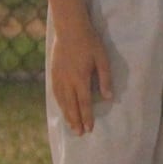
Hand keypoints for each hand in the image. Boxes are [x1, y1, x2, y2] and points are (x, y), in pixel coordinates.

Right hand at [49, 19, 112, 134]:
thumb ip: (105, 79)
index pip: (84, 103)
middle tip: (80, 134)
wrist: (69, 29)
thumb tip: (109, 97)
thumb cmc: (90, 43)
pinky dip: (59, 104)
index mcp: (80, 78)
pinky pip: (55, 93)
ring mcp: (58, 77)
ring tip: (71, 126)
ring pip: (62, 101)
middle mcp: (67, 81)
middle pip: (71, 105)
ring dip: (67, 114)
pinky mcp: (53, 73)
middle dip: (76, 120)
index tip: (89, 128)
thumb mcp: (102, 59)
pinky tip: (62, 109)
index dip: (87, 116)